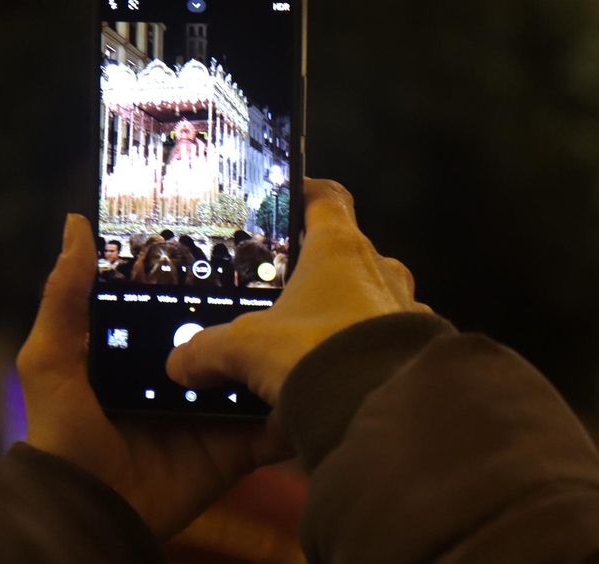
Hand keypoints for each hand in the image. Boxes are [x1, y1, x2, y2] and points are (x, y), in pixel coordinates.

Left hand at [18, 214, 288, 538]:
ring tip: (318, 312)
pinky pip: (275, 422)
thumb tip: (76, 222)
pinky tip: (321, 373)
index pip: (181, 299)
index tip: (237, 227)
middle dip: (258, 305)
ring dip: (283, 350)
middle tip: (296, 267)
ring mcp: (215, 410)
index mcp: (144, 347)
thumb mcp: (51, 359)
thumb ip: (64, 296)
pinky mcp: (238, 446)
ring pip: (259, 370)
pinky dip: (295, 405)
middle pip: (229, 330)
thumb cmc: (63, 434)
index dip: (204, 268)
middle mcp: (185, 373)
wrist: (91, 513)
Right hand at [167, 178, 428, 404]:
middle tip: (290, 291)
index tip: (293, 194)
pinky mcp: (421, 346)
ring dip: (349, 313)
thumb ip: (210, 349)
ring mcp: (406, 306)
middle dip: (322, 270)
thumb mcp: (248, 348)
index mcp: (339, 248)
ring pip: (374, 297)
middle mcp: (379, 267)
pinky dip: (368, 349)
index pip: (329, 198)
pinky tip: (345, 375)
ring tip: (315, 340)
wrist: (384, 406)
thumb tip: (177, 361)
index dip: (310, 192)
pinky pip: (390, 338)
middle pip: (350, 253)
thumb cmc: (314, 350)